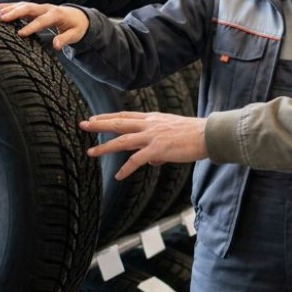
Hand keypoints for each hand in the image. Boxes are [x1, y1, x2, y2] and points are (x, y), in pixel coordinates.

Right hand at [0, 2, 89, 48]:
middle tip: (2, 19)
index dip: (31, 27)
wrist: (78, 16)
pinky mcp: (36, 8)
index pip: (42, 20)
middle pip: (29, 8)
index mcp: (56, 15)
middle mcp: (46, 8)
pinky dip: (11, 6)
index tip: (20, 34)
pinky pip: (22, 5)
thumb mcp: (75, 34)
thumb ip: (65, 39)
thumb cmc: (76, 26)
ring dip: (11, 8)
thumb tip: (56, 46)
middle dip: (15, 13)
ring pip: (24, 5)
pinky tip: (0, 8)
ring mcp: (40, 6)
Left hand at [81, 112, 208, 179]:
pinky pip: (136, 160)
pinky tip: (118, 176)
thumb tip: (152, 160)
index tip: (95, 117)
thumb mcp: (173, 135)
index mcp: (153, 119)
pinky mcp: (157, 149)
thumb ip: (159, 146)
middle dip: (99, 124)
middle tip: (82, 124)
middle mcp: (150, 125)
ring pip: (122, 140)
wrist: (209, 135)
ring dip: (105, 147)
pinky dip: (125, 169)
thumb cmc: (195, 135)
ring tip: (90, 152)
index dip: (109, 117)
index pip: (126, 116)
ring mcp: (152, 136)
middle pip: (119, 123)